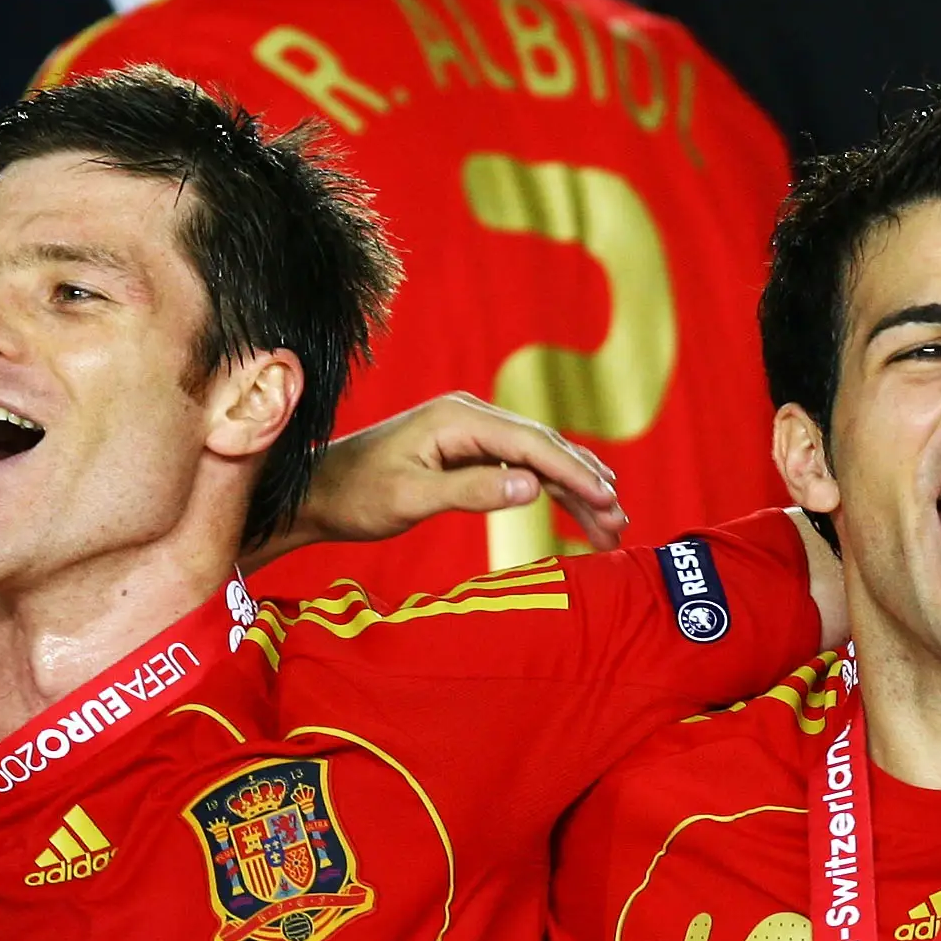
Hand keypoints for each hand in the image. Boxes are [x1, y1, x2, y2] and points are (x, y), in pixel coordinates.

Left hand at [288, 392, 626, 558]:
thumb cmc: (356, 496)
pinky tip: (577, 507)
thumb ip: (471, 490)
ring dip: (576, 489)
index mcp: (457, 419)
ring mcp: (470, 432)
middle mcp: (469, 416)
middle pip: (544, 448)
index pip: (531, 444)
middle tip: (621, 521)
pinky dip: (550, 488)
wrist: (319, 492)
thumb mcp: (410, 498)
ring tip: (611, 523)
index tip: (608, 500)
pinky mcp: (468, 452)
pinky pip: (520, 467)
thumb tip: (531, 486)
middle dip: (587, 484)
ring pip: (538, 458)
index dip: (574, 473)